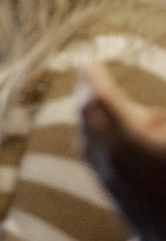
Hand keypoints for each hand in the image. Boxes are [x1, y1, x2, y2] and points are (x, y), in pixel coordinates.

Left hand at [80, 60, 165, 239]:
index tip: (88, 56)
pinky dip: (88, 129)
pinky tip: (94, 124)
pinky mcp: (107, 185)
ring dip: (86, 108)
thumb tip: (149, 115)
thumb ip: (158, 122)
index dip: (95, 75)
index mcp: (130, 140)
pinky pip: (87, 149)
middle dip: (87, 88)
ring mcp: (105, 172)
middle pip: (86, 112)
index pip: (102, 98)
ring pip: (84, 132)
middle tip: (89, 69)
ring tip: (91, 92)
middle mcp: (110, 154)